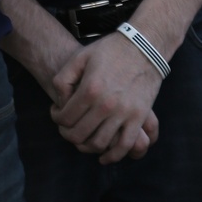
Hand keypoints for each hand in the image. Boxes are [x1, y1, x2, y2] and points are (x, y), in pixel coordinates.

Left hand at [50, 33, 162, 165]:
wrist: (145, 45)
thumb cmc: (111, 50)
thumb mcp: (80, 57)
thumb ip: (63, 79)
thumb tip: (60, 102)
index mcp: (90, 89)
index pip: (64, 119)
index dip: (56, 118)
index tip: (59, 112)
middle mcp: (106, 105)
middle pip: (78, 135)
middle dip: (68, 133)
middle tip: (69, 126)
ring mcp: (124, 112)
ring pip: (98, 144)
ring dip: (86, 145)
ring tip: (84, 136)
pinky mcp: (139, 116)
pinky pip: (125, 145)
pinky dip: (113, 156)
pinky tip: (104, 157)